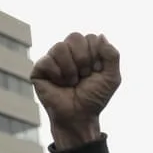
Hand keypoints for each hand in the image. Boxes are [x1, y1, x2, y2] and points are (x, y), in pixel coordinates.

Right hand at [31, 33, 120, 148]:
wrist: (79, 117)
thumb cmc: (94, 98)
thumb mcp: (112, 78)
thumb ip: (112, 56)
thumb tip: (101, 36)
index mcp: (85, 50)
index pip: (91, 38)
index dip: (96, 57)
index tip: (96, 73)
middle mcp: (68, 51)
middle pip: (75, 37)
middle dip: (84, 60)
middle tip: (84, 76)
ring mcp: (53, 59)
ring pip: (60, 47)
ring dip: (71, 70)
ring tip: (71, 82)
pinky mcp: (39, 69)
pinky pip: (47, 60)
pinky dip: (58, 75)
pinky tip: (59, 84)